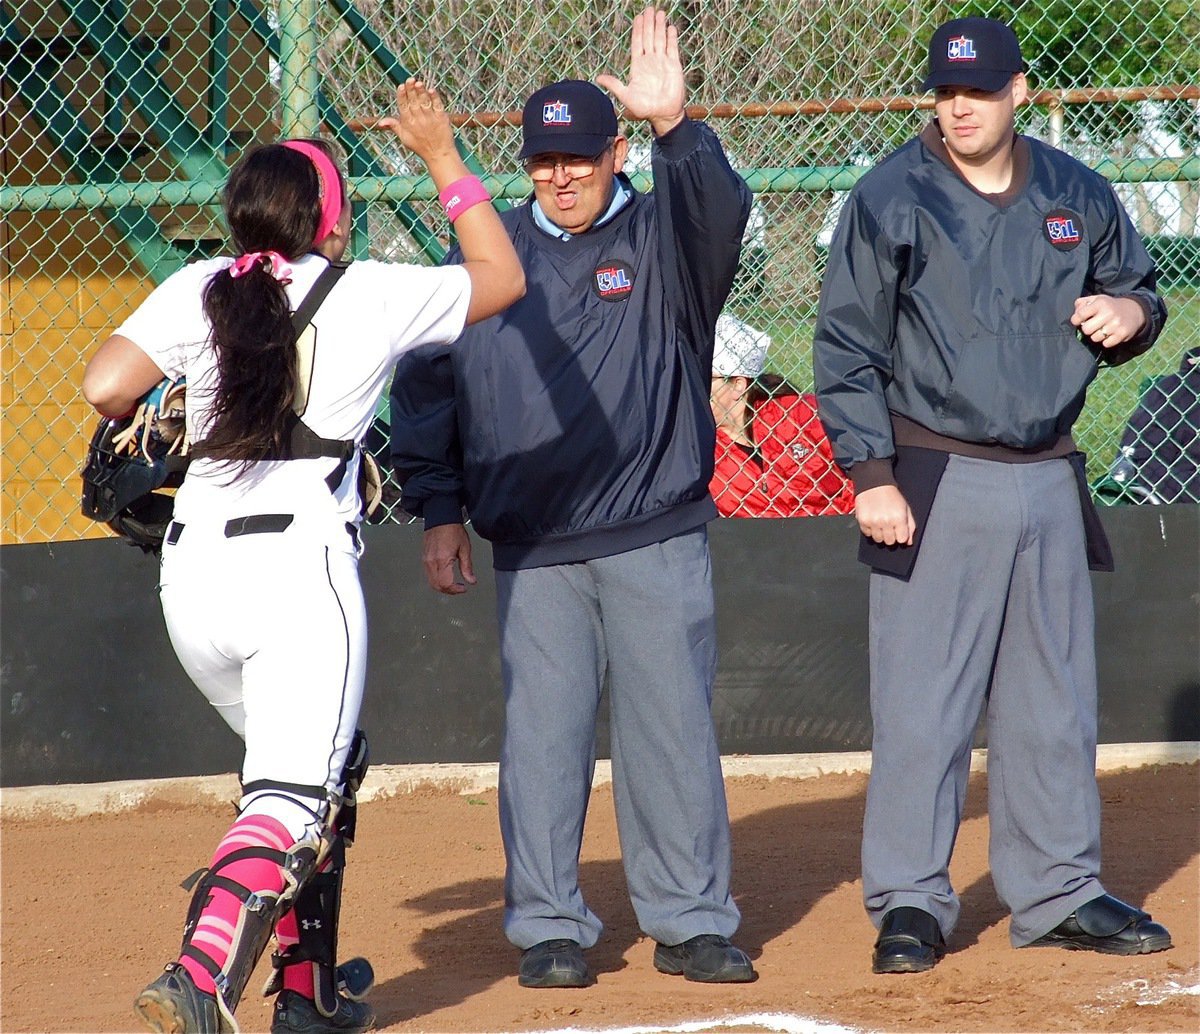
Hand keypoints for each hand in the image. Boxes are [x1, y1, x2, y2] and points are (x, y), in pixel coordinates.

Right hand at [378, 79, 457, 166]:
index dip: (402, 96)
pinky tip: (432, 90)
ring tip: (419, 83)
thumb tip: (380, 122)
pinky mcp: (442, 119)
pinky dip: (435, 98)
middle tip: (410, 79)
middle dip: (411, 90)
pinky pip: (437, 106)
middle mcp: (419, 120)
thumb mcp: (404, 138)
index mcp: (408, 123)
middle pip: (414, 102)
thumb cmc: (420, 147)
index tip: (401, 86)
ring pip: (425, 102)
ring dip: (421, 92)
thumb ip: (394, 126)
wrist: (439, 155)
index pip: (403, 106)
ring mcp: (431, 119)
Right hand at [422, 523, 475, 594]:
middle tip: (459, 588)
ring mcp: (426, 560)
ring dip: (442, 586)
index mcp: (442, 559)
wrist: (441, 518)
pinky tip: (446, 576)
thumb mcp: (465, 548)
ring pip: (431, 582)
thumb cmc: (452, 529)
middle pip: (437, 586)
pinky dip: (437, 580)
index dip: (455, 590)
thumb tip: (471, 580)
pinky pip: (429, 575)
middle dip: (449, 591)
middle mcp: (431, 561)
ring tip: (454, 584)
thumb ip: (467, 567)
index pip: (446, 584)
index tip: (463, 588)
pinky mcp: (424, 558)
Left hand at [595, 6, 685, 136]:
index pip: (637, 43)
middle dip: (648, 23)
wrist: (663, 114)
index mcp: (638, 66)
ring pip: (660, 39)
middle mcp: (650, 61)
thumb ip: (614, 85)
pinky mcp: (674, 66)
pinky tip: (670, 27)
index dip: (637, 30)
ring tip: (660, 13)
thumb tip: (598, 78)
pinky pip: (672, 48)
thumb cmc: (644, 108)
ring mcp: (662, 62)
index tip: (638, 17)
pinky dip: (672, 38)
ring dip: (660, 26)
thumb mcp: (626, 97)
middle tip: (649, 8)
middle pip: (649, 37)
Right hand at [855, 484, 915, 545]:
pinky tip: (872, 520)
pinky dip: (870, 529)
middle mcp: (886, 521)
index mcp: (899, 518)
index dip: (900, 536)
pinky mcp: (862, 521)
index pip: (901, 540)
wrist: (874, 484)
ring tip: (880, 523)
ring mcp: (873, 522)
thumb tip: (909, 542)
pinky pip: (867, 534)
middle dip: (890, 536)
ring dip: (880, 534)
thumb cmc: (891, 495)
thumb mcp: (905, 508)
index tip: (898, 531)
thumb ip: (910, 526)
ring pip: (878, 539)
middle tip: (889, 526)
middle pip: (889, 542)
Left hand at [1070, 295, 1145, 348]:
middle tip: (1093, 325)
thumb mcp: (1096, 300)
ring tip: (1103, 329)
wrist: (1134, 310)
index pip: (1079, 315)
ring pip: (1095, 338)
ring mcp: (1116, 324)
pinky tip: (1110, 334)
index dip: (1076, 320)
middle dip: (1087, 329)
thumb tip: (1075, 315)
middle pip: (1086, 329)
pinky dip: (1106, 341)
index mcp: (1100, 303)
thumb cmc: (1109, 306)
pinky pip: (1106, 344)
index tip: (1079, 320)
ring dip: (1097, 335)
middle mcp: (1108, 313)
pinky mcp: (1122, 334)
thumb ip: (1081, 304)